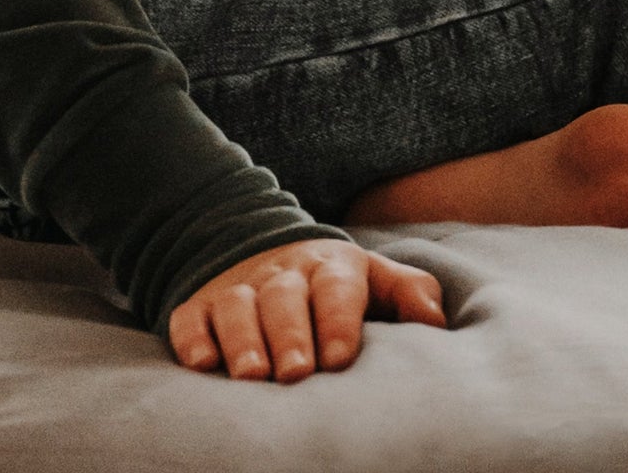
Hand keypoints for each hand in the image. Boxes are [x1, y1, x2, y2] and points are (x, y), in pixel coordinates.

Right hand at [167, 238, 445, 383]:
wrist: (268, 250)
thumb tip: (437, 323)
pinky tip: (202, 363)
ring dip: (243, 339)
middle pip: (284, 296)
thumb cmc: (335, 285)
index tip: (340, 358)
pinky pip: (191, 317)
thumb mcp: (374, 280)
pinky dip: (194, 338)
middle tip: (295, 373)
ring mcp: (239, 287)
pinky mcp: (200, 304)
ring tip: (253, 376)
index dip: (337, 319)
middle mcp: (283, 274)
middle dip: (289, 334)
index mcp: (331, 267)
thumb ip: (409, 294)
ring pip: (238, 306)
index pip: (336, 286)